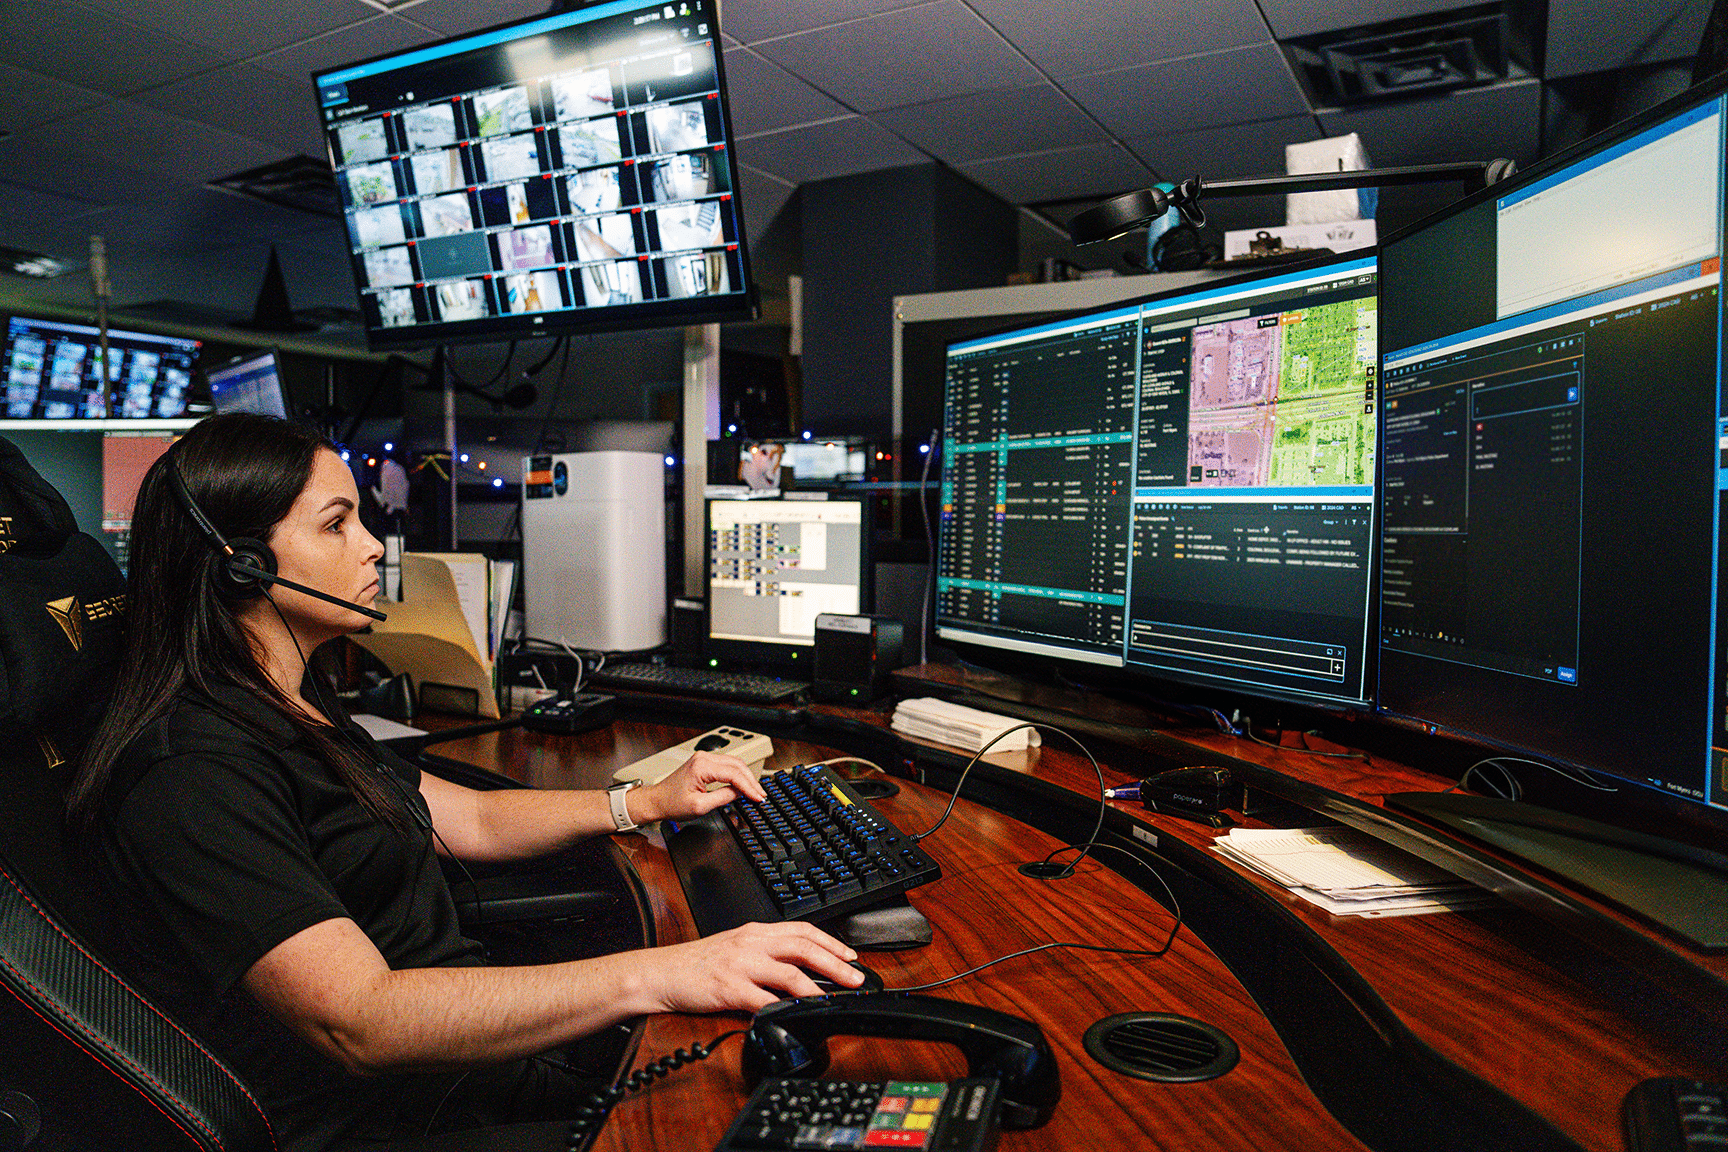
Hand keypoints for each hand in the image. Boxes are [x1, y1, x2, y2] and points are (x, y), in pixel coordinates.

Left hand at [631, 751, 766, 823]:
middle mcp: (704, 758)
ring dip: (746, 777)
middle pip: (737, 765)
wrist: (657, 800)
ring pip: (734, 763)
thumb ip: (724, 797)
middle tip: (761, 795)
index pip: (734, 774)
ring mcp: (704, 758)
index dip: (749, 787)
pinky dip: (738, 774)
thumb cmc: (672, 803)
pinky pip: (727, 765)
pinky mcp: (704, 762)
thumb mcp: (701, 806)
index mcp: (702, 766)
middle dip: (751, 781)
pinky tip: (744, 784)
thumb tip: (741, 793)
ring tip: (756, 791)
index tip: (758, 797)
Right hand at [642, 921, 863, 1013]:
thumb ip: (766, 954)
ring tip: (834, 997)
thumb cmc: (698, 963)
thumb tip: (800, 970)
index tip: (851, 956)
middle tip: (855, 978)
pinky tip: (796, 1014)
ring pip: (788, 972)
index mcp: (755, 932)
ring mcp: (740, 965)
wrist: (662, 972)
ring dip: (817, 987)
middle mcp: (751, 944)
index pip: (803, 930)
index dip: (831, 943)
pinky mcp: (728, 988)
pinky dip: (782, 1007)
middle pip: (803, 948)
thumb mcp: (736, 947)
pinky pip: (761, 999)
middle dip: (835, 963)